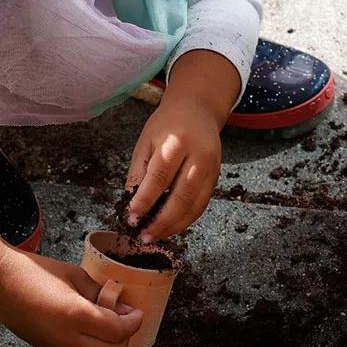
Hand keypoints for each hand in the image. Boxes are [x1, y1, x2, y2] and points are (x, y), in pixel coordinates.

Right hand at [0, 248, 143, 346]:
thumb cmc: (36, 272)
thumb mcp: (75, 276)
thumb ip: (99, 292)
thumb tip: (118, 305)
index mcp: (77, 316)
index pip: (119, 332)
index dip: (134, 322)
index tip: (137, 312)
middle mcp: (69, 339)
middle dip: (125, 339)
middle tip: (126, 319)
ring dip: (109, 344)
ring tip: (108, 320)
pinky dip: (92, 345)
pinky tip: (89, 325)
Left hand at [125, 98, 222, 242]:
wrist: (197, 110)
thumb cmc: (167, 124)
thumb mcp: (146, 142)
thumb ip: (139, 173)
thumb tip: (130, 205)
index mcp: (177, 142)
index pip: (159, 177)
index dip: (145, 200)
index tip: (131, 218)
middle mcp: (198, 156)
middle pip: (182, 196)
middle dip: (161, 221)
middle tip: (143, 236)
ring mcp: (211, 168)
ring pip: (195, 205)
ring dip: (174, 226)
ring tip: (155, 236)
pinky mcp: (216, 178)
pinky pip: (202, 205)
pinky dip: (186, 219)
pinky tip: (171, 227)